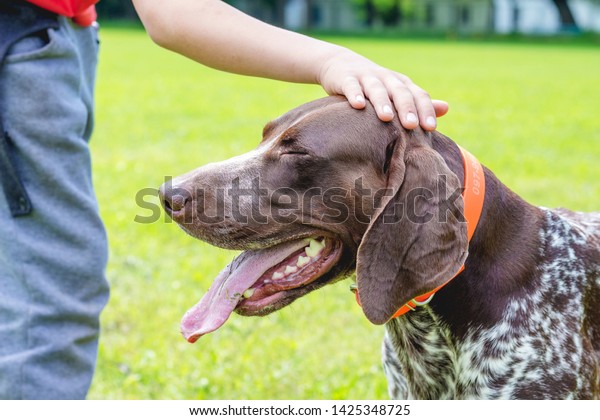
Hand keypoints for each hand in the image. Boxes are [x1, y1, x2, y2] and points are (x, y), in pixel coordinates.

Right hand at [318, 49, 447, 129]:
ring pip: (376, 89)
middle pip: (399, 92)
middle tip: (412, 125)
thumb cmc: (372, 86)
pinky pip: (351, 86)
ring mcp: (365, 78)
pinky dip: (355, 94)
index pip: (417, 95)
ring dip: (382, 102)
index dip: (425, 109)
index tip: (431, 128)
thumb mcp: (395, 91)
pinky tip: (358, 105)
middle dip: (406, 108)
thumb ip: (417, 102)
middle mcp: (386, 79)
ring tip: (386, 117)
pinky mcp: (346, 78)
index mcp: (400, 84)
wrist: (340, 64)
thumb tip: (446, 109)